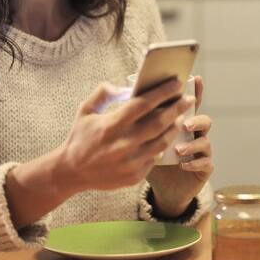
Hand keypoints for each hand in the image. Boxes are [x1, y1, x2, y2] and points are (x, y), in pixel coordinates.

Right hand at [58, 78, 196, 192]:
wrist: (71, 173)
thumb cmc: (79, 138)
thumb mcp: (85, 111)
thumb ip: (102, 94)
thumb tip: (124, 86)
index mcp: (111, 125)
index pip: (144, 104)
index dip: (162, 92)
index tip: (176, 83)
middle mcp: (123, 144)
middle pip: (159, 122)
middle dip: (177, 108)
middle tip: (188, 99)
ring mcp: (130, 162)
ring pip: (162, 141)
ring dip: (174, 127)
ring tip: (181, 117)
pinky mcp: (134, 176)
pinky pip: (154, 157)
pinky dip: (162, 145)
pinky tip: (167, 137)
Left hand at [146, 75, 213, 217]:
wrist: (160, 188)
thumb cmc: (146, 159)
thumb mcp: (139, 138)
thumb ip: (136, 119)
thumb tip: (123, 95)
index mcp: (179, 123)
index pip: (188, 105)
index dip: (195, 91)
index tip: (196, 79)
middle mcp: (193, 135)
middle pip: (202, 120)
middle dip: (195, 118)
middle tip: (184, 123)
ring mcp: (200, 151)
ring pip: (205, 141)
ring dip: (193, 143)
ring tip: (179, 149)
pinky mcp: (204, 168)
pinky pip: (206, 163)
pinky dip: (195, 162)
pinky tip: (183, 164)